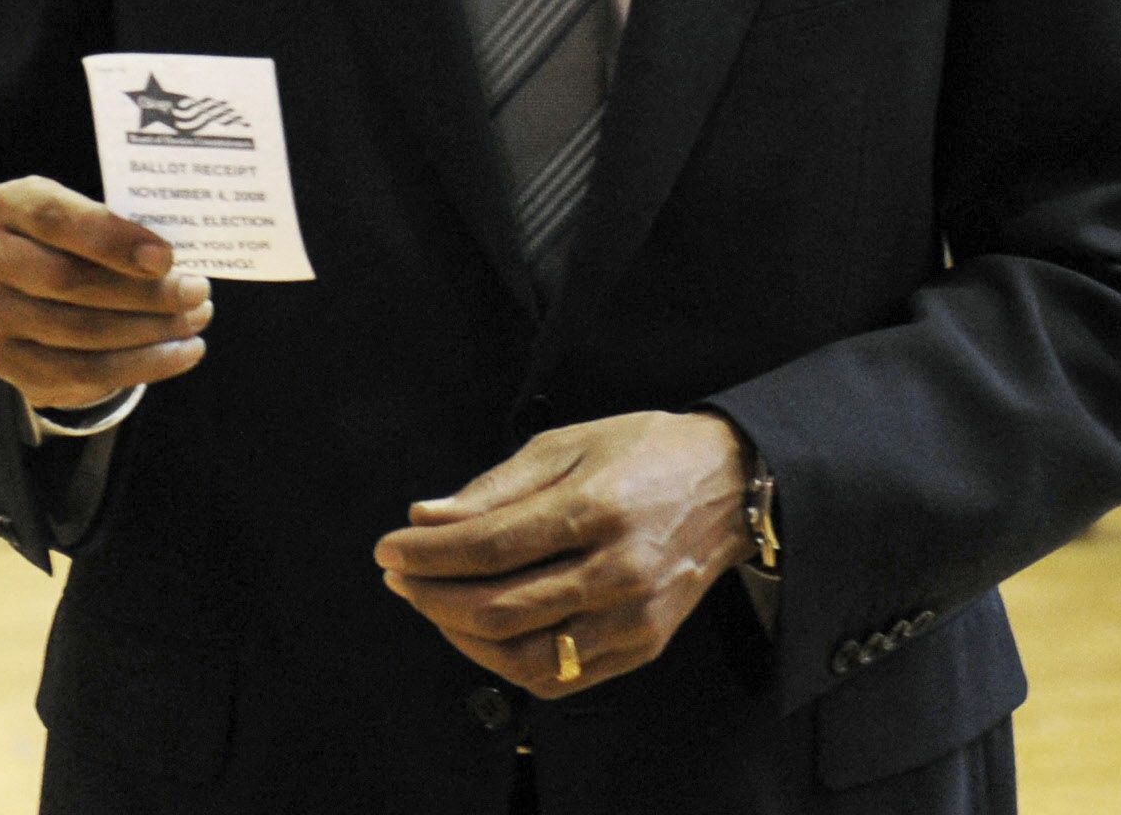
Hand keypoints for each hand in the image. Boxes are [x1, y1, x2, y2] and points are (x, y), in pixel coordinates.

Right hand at [0, 178, 211, 410]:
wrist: (29, 286)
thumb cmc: (75, 240)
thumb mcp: (90, 216)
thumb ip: (122, 228)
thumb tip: (178, 262)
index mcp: (10, 205)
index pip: (54, 218)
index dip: (112, 239)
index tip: (166, 257)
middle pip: (68, 280)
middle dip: (143, 292)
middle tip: (197, 292)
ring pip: (80, 332)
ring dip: (150, 331)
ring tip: (195, 321)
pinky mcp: (7, 361)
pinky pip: (82, 373)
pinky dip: (142, 365)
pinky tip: (181, 353)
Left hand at [372, 411, 754, 698]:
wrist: (731, 485)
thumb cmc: (642, 452)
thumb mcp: (568, 443)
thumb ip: (494, 487)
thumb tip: (425, 516)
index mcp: (596, 508)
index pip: (490, 547)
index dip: (428, 554)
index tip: (389, 547)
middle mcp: (617, 570)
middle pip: (500, 608)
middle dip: (432, 595)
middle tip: (399, 576)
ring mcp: (633, 617)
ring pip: (525, 656)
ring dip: (462, 637)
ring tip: (434, 604)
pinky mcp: (642, 646)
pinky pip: (561, 676)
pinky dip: (509, 661)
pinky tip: (482, 632)